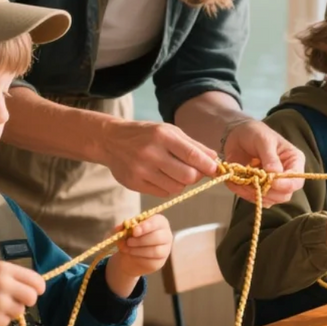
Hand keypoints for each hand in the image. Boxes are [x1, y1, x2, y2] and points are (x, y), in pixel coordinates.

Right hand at [0, 261, 45, 325]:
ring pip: (20, 311)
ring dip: (10, 311)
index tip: (36, 291)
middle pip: (32, 297)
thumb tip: (35, 288)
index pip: (36, 280)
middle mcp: (3, 285)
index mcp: (3, 269)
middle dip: (27, 301)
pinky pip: (7, 322)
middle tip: (14, 301)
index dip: (38, 288)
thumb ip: (10, 277)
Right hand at [103, 121, 218, 196]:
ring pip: (176, 188)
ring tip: (174, 172)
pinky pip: (162, 193)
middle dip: (196, 176)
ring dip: (181, 183)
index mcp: (162, 136)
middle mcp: (151, 153)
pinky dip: (167, 188)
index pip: (192, 155)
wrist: (111, 140)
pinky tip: (161, 177)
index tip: (215, 169)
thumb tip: (215, 159)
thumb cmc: (146, 135)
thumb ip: (193, 145)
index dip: (207, 165)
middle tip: (193, 171)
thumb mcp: (169, 132)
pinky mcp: (134, 183)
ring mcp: (141, 170)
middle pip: (188, 176)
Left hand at [106, 214, 172, 293]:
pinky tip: (133, 255)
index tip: (134, 231)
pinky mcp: (160, 261)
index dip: (146, 226)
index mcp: (159, 222)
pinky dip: (139, 258)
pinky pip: (152, 261)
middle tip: (129, 242)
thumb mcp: (124, 231)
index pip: (157, 222)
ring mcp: (165, 249)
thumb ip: (122, 227)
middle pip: (158, 237)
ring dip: (138, 250)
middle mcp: (166, 235)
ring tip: (128, 248)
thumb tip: (120, 227)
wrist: (130, 256)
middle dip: (140, 240)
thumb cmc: (131, 238)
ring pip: (155, 250)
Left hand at [222, 120, 304, 205]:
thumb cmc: (254, 133)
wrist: (238, 136)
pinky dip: (245, 194)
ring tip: (242, 178)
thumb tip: (275, 173)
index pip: (296, 180)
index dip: (285, 184)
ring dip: (254, 193)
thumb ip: (270, 156)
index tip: (270, 180)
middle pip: (284, 195)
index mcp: (294, 161)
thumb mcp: (263, 140)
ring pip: (270, 200)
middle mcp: (286, 176)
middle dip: (267, 191)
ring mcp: (274, 185)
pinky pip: (256, 200)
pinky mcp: (261, 190)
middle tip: (252, 179)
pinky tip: (238, 182)